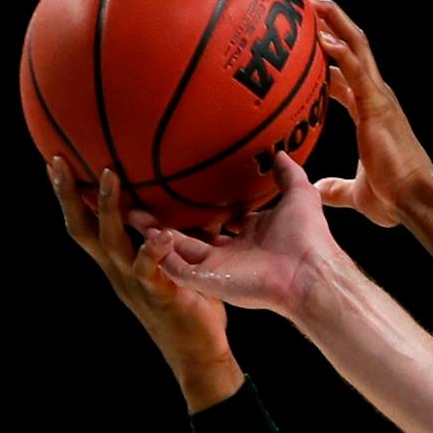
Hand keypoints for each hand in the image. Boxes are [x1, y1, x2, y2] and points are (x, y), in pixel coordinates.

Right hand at [50, 160, 242, 407]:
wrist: (199, 356)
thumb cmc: (192, 309)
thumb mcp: (179, 268)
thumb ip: (177, 241)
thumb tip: (191, 206)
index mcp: (119, 265)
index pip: (86, 225)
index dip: (70, 197)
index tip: (57, 164)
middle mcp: (118, 273)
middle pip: (83, 229)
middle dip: (68, 194)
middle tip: (59, 161)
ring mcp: (135, 285)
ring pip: (111, 243)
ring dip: (107, 209)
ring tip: (108, 177)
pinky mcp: (159, 297)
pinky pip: (149, 272)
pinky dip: (151, 252)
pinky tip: (157, 234)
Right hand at [146, 154, 346, 316]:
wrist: (307, 271)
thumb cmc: (308, 237)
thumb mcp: (299, 195)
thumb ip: (288, 174)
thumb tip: (280, 152)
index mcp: (249, 235)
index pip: (216, 220)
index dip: (198, 207)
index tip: (177, 190)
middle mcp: (231, 251)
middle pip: (189, 234)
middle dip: (164, 219)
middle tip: (140, 198)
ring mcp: (217, 267)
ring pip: (173, 249)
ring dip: (150, 232)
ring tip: (124, 211)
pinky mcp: (207, 280)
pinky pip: (172, 267)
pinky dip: (155, 252)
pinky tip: (138, 231)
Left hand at [309, 0, 432, 227]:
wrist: (415, 200)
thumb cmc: (394, 198)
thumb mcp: (357, 192)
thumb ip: (336, 187)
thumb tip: (317, 190)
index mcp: (371, 112)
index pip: (343, 76)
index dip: (324, 58)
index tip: (303, 44)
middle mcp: (377, 98)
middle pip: (352, 48)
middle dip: (329, 23)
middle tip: (304, 2)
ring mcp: (379, 98)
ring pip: (357, 47)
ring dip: (334, 22)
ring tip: (312, 0)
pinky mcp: (378, 105)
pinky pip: (358, 71)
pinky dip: (341, 52)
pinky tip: (323, 37)